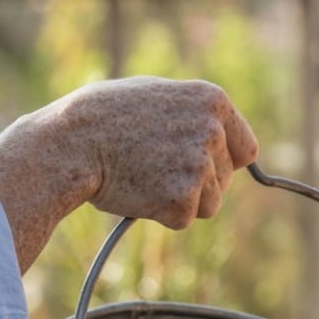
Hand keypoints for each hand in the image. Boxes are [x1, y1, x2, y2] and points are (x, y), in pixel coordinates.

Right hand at [0, 77, 258, 271]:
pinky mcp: (183, 199)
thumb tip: (221, 141)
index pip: (246, 149)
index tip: (203, 167)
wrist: (72, 142)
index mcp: (213, 101)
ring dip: (181, 201)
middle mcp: (213, 131)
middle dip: (197, 183)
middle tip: (155, 168)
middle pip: (225, 181)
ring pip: (209, 205)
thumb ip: (195, 117)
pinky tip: (138, 191)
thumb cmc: (107, 117)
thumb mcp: (160, 98)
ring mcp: (199, 166)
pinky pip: (183, 220)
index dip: (224, 163)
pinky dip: (162, 215)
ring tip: (145, 176)